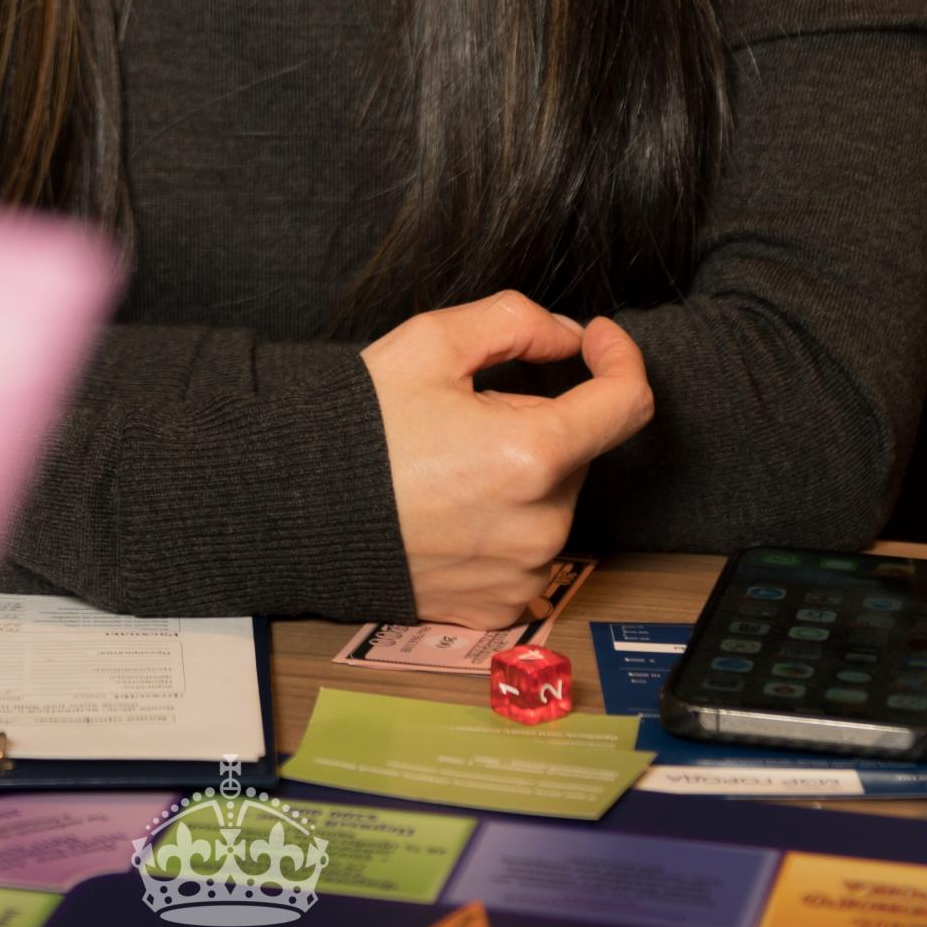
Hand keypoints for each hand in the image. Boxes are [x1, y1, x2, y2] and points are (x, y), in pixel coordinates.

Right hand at [360, 292, 652, 627]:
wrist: (297, 507)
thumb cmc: (359, 429)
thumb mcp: (432, 342)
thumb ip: (517, 321)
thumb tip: (568, 337)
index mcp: (531, 455)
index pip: (628, 404)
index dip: (618, 357)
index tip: (592, 340)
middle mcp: (539, 525)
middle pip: (579, 451)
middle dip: (542, 420)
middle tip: (470, 413)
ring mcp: (522, 573)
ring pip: (555, 500)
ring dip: (524, 473)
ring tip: (451, 464)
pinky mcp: (500, 605)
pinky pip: (530, 549)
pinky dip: (507, 521)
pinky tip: (453, 508)